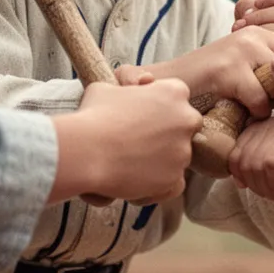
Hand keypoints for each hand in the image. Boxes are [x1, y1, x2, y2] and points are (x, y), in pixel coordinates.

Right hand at [49, 79, 201, 204]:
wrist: (87, 151)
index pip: (177, 97)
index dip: (159, 107)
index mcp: (174, 91)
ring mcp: (183, 151)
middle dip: (167, 133)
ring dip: (161, 160)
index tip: (142, 116)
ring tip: (131, 163)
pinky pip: (174, 183)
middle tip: (141, 140)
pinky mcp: (174, 178)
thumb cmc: (94, 115)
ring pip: (178, 156)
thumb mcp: (106, 88)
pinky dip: (159, 184)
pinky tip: (138, 181)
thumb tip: (124, 93)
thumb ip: (124, 89)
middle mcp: (186, 120)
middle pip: (184, 127)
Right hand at [134, 27, 273, 118]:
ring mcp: (241, 49)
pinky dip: (255, 114)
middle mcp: (254, 34)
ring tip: (263, 110)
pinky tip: (244, 114)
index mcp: (261, 31)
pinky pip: (260, 99)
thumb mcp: (248, 70)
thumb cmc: (213, 85)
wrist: (169, 84)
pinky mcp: (228, 69)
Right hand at [228, 116, 273, 203]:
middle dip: (268, 190)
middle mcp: (269, 129)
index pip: (272, 166)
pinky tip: (251, 182)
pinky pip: (233, 159)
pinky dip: (239, 175)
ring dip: (254, 185)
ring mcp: (255, 130)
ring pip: (243, 166)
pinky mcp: (245, 134)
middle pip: (255, 168)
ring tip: (269, 189)